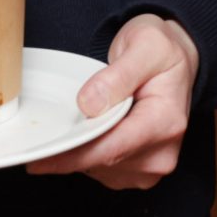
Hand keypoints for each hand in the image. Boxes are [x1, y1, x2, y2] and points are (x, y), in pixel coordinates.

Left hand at [27, 13, 197, 189]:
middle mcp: (162, 152)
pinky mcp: (140, 172)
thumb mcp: (144, 45)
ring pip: (99, 169)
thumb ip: (118, 75)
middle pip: (102, 161)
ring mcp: (152, 165)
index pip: (112, 148)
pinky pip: (103, 171)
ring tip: (81, 119)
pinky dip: (89, 154)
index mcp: (166, 121)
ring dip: (80, 150)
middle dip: (70, 149)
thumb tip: (89, 104)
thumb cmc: (161, 52)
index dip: (72, 156)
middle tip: (45, 130)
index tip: (39, 158)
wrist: (176, 62)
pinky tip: (90, 131)